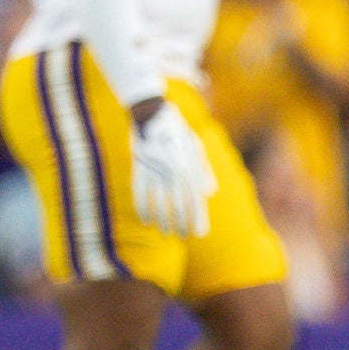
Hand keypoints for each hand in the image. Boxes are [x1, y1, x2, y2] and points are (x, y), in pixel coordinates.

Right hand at [131, 100, 216, 237]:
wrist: (150, 112)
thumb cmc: (176, 130)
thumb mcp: (195, 147)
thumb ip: (203, 170)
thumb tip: (210, 192)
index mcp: (190, 166)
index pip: (196, 198)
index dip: (198, 217)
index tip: (199, 233)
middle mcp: (174, 170)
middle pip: (179, 204)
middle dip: (181, 223)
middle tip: (182, 237)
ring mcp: (155, 170)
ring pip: (160, 202)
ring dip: (163, 220)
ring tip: (165, 233)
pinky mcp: (139, 167)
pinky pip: (140, 193)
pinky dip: (143, 208)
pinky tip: (145, 220)